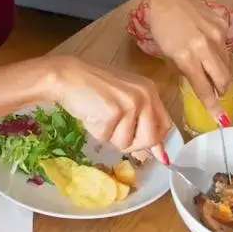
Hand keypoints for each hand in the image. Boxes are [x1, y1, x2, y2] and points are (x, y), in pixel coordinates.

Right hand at [46, 55, 171, 162]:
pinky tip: (91, 114)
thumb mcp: (123, 101)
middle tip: (114, 129)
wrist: (68, 76)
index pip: (165, 125)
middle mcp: (145, 95)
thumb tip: (160, 155)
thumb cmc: (94, 87)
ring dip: (109, 136)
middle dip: (131, 143)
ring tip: (99, 115)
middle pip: (150, 139)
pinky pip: (106, 138)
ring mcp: (130, 103)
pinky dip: (96, 131)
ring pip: (126, 143)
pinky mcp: (113, 112)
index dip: (156, 142)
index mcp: (150, 90)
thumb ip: (142, 123)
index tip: (148, 152)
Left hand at [146, 0, 229, 121]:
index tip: (221, 120)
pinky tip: (206, 43)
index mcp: (187, 56)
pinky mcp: (223, 25)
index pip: (204, 87)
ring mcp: (216, 35)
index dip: (213, 106)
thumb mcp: (167, 53)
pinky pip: (225, 47)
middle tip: (215, 91)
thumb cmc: (162, 26)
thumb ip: (184, 70)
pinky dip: (218, 51)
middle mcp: (205, 47)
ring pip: (226, 63)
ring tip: (207, 63)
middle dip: (221, 89)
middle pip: (223, 79)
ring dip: (219, 70)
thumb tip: (198, 85)